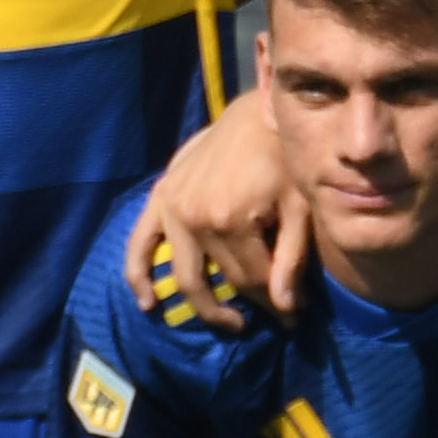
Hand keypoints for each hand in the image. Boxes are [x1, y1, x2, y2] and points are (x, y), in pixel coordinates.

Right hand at [129, 88, 305, 331]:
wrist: (255, 116)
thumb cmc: (284, 160)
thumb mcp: (298, 208)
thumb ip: (291, 260)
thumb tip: (287, 311)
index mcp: (232, 219)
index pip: (252, 279)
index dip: (276, 304)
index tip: (295, 318)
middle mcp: (195, 217)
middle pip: (223, 279)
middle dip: (250, 304)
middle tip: (270, 319)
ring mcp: (173, 208)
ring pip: (184, 275)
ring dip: (203, 305)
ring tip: (228, 321)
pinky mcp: (161, 198)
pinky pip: (140, 243)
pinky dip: (139, 275)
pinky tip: (149, 302)